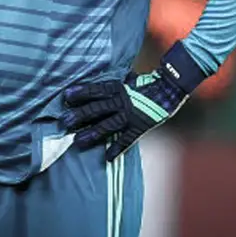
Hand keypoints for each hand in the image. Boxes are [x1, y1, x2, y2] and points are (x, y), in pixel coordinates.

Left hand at [62, 41, 207, 159]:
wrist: (171, 89)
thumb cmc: (147, 84)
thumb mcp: (128, 79)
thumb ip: (114, 84)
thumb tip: (97, 86)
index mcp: (118, 87)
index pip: (96, 90)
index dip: (81, 93)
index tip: (66, 96)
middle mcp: (122, 101)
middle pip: (97, 108)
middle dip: (80, 115)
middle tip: (64, 122)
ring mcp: (131, 115)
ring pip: (108, 125)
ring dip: (92, 133)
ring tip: (78, 141)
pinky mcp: (140, 126)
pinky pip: (127, 139)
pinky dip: (117, 148)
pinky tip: (108, 157)